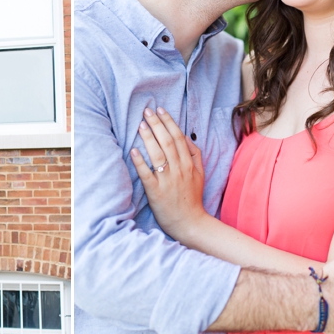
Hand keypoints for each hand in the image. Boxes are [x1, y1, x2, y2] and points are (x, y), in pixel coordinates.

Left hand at [129, 107, 206, 240]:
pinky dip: (140, 162)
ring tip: (141, 125)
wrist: (190, 223)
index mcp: (189, 164)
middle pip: (168, 142)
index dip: (169, 122)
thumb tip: (187, 137)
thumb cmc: (192, 198)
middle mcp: (178, 170)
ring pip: (157, 155)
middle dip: (157, 124)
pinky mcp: (156, 192)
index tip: (160, 109)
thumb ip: (195, 155)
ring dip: (148, 138)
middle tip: (147, 111)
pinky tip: (133, 150)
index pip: (178, 137)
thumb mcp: (200, 174)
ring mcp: (167, 180)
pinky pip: (146, 174)